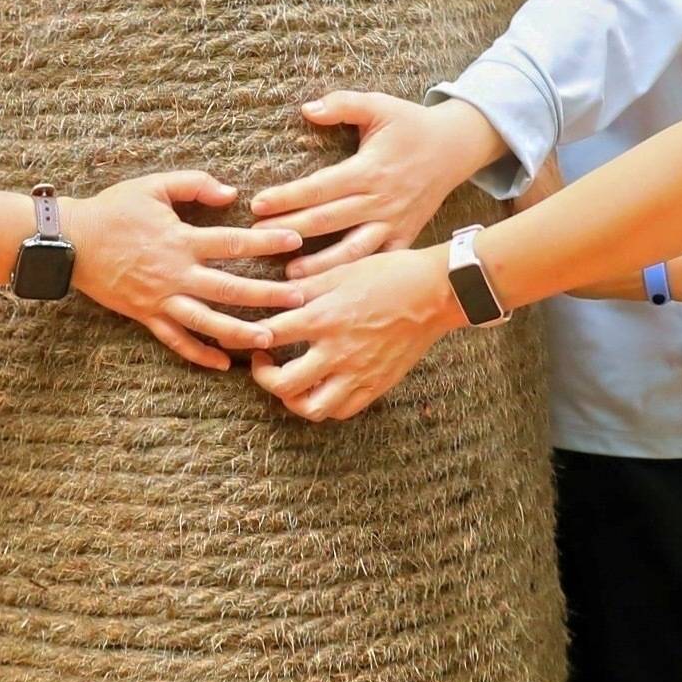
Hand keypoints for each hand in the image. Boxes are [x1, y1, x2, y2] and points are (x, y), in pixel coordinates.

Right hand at [65, 172, 308, 372]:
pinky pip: (176, 340)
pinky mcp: (146, 316)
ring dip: (240, 332)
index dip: (267, 241)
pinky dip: (200, 354)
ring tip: (270, 338)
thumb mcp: (153, 185)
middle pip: (229, 288)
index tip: (296, 242)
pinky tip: (224, 363)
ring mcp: (161, 299)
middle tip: (299, 300)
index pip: (233, 242)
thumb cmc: (113, 209)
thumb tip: (230, 192)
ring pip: (207, 321)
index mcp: (180, 240)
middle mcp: (175, 273)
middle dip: (267, 296)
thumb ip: (193, 185)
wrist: (71, 241)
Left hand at [250, 246, 464, 422]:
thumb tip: (275, 291)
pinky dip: (324, 405)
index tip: (245, 333)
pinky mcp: (376, 385)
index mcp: (324, 317)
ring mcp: (358, 373)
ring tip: (289, 382)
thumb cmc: (390, 274)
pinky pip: (342, 410)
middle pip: (283, 384)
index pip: (270, 336)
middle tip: (263, 362)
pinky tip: (320, 387)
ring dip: (292, 399)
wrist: (436, 293)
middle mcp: (337, 351)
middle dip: (263, 377)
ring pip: (312, 408)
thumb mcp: (342, 271)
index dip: (248, 337)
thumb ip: (305, 286)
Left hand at [252, 93, 505, 276]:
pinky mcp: (404, 238)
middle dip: (291, 230)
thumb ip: (343, 104)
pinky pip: (378, 260)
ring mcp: (393, 223)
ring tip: (290, 276)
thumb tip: (307, 109)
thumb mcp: (379, 105)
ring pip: (352, 249)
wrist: (457, 147)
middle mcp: (380, 200)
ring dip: (321, 264)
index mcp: (369, 169)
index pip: (321, 186)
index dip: (288, 196)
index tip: (258, 205)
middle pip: (329, 220)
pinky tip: (333, 288)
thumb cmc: (411, 125)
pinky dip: (356, 275)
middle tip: (256, 240)